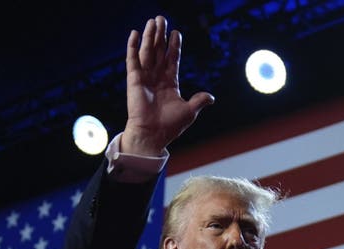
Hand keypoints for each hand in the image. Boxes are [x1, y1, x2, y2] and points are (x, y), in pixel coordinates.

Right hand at [119, 15, 214, 155]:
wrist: (153, 135)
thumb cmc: (170, 126)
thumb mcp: (189, 112)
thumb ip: (199, 101)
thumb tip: (211, 97)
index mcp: (170, 83)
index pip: (172, 59)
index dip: (174, 45)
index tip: (176, 32)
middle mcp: (157, 77)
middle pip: (158, 50)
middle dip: (160, 35)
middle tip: (161, 19)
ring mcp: (145, 77)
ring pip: (147, 51)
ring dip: (149, 36)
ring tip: (152, 21)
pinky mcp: (134, 79)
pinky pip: (133, 60)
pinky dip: (132, 47)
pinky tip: (134, 33)